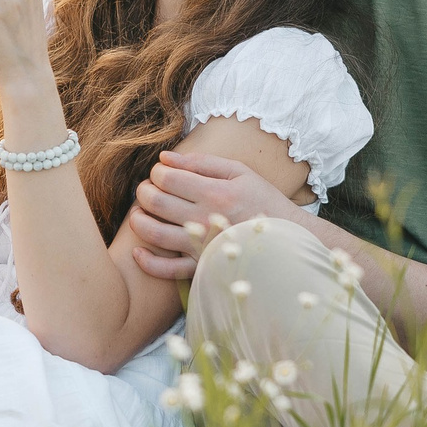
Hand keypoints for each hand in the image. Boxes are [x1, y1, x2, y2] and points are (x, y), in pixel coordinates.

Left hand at [126, 152, 307, 278]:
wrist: (288, 239)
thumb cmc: (263, 201)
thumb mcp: (240, 172)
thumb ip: (202, 162)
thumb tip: (165, 157)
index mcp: (215, 193)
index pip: (168, 178)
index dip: (156, 172)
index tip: (160, 173)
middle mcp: (205, 219)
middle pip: (156, 202)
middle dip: (143, 191)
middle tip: (147, 190)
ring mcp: (202, 246)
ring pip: (155, 234)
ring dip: (138, 220)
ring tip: (139, 214)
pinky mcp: (202, 267)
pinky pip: (168, 270)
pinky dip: (148, 262)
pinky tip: (138, 251)